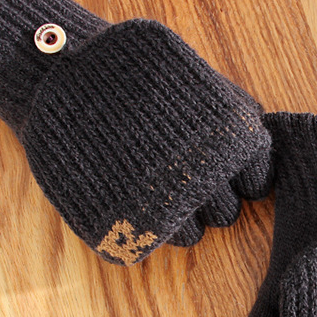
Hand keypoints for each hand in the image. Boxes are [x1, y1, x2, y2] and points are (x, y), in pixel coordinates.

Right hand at [0, 0, 272, 262]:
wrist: (57, 75)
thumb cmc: (130, 69)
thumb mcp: (194, 74)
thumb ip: (233, 106)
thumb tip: (260, 131)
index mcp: (231, 142)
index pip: (256, 182)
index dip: (238, 173)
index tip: (218, 162)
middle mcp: (204, 182)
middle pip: (226, 213)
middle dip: (208, 195)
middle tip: (177, 170)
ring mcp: (163, 213)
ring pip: (190, 235)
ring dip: (176, 215)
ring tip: (147, 181)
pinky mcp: (124, 234)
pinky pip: (146, 247)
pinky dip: (136, 228)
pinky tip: (121, 194)